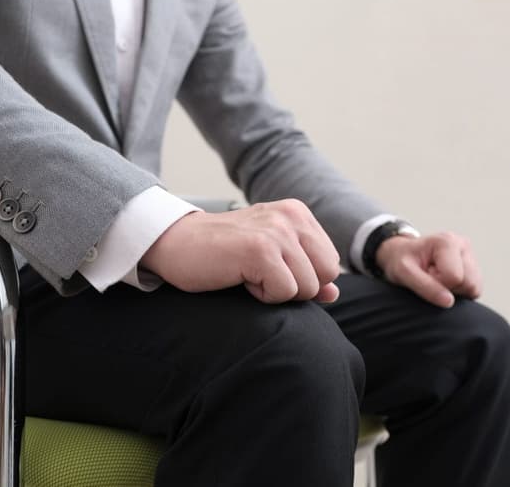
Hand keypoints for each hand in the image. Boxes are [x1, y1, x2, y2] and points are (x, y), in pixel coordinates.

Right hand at [140, 199, 340, 303]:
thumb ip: (306, 272)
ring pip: (307, 287)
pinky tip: (240, 277)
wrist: (175, 245)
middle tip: (260, 273)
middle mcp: (291, 217)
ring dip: (276, 291)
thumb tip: (334, 294)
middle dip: (297, 287)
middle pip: (326, 276)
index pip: (330, 264)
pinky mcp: (261, 249)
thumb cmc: (223, 254)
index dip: (304, 278)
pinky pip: (284, 292)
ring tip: (247, 272)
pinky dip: (261, 295)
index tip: (270, 269)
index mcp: (298, 214)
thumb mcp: (272, 258)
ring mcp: (277, 231)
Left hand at [376, 232, 482, 307]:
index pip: (455, 278)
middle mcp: (463, 245)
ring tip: (437, 279)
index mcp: (447, 241)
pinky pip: (475, 290)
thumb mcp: (404, 272)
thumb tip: (449, 302)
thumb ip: (425, 286)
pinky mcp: (474, 267)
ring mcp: (471, 255)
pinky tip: (445, 282)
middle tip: (431, 278)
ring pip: (475, 288)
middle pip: (469, 283)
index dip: (438, 284)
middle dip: (449, 288)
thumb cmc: (401, 260)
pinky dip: (460, 291)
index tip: (425, 275)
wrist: (402, 254)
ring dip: (455, 290)